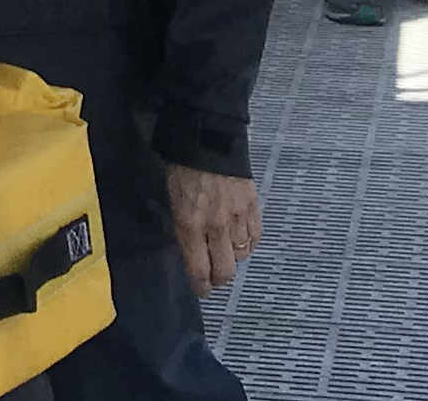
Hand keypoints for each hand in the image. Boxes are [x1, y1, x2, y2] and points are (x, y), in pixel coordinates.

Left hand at [165, 164, 259, 292]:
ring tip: (226, 254)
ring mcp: (238, 216)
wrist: (209, 137)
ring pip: (241, 256)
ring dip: (233, 259)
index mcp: (190, 223)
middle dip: (218, 280)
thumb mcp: (172, 200)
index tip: (201, 290)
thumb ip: (183, 228)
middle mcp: (216, 225)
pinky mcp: (253, 206)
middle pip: (225, 271)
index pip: (199, 269)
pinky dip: (248, 243)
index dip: (201, 286)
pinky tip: (240, 239)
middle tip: (214, 278)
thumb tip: (190, 252)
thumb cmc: (183, 167)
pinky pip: (255, 237)